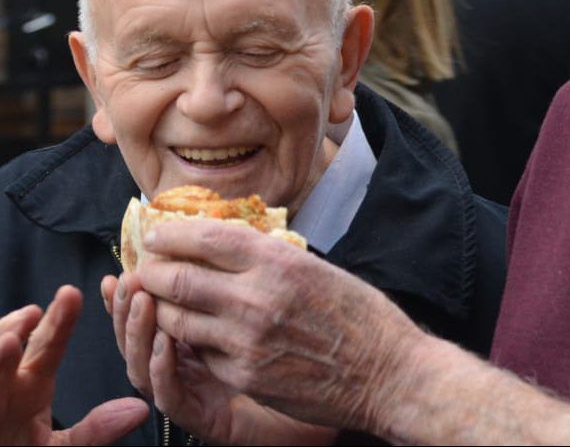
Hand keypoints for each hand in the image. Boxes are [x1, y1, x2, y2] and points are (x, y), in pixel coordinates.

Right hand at [0, 286, 147, 445]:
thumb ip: (96, 430)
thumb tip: (141, 410)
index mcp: (30, 386)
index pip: (47, 345)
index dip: (60, 321)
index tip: (72, 294)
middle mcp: (5, 385)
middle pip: (8, 349)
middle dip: (16, 329)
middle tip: (31, 314)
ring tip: (8, 343)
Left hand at [133, 221, 421, 434]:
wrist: (385, 371)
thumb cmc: (359, 315)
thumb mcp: (317, 268)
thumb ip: (270, 259)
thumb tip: (226, 247)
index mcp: (279, 261)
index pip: (208, 238)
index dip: (173, 233)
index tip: (156, 233)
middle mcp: (257, 297)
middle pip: (181, 279)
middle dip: (153, 271)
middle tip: (145, 267)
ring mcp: (246, 341)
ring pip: (178, 320)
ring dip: (160, 308)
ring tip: (156, 300)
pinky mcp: (244, 376)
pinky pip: (201, 354)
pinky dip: (191, 343)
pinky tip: (192, 336)